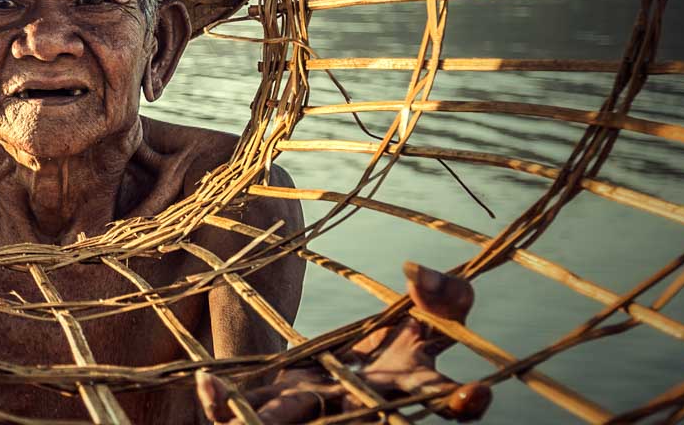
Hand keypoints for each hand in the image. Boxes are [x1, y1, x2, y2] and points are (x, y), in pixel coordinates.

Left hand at [197, 263, 492, 422]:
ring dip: (275, 421)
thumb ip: (442, 298)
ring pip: (295, 421)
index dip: (460, 402)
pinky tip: (209, 384)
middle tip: (403, 409)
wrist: (322, 377)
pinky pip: (243, 412)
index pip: (440, 399)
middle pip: (371, 420)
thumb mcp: (421, 318)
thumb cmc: (386, 349)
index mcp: (407, 386)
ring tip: (258, 422)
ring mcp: (317, 414)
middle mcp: (365, 409)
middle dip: (373, 421)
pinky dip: (223, 402)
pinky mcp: (271, 411)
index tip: (475, 392)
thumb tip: (418, 272)